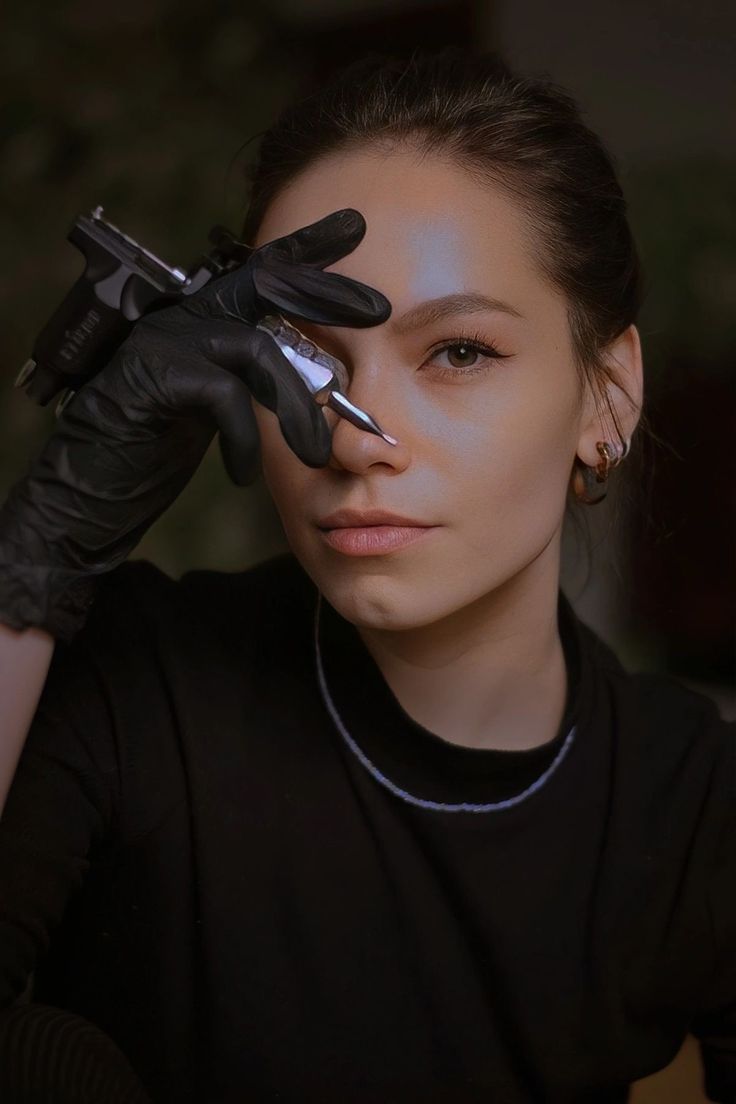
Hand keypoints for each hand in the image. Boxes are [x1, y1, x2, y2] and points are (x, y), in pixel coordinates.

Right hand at [0, 208, 389, 641]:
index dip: (307, 247)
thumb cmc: (152, 451)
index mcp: (201, 318)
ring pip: (255, 349)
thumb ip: (250, 379)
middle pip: (265, 283)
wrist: (87, 490)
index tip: (354, 226)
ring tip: (315, 453)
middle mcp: (183, 315)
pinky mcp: (150, 375)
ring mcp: (164, 340)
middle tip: (379, 307)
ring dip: (296, 406)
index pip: (260, 270)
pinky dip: (245, 437)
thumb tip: (318, 379)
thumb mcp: (214, 408)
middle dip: (326, 292)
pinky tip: (244, 473)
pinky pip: (222, 395)